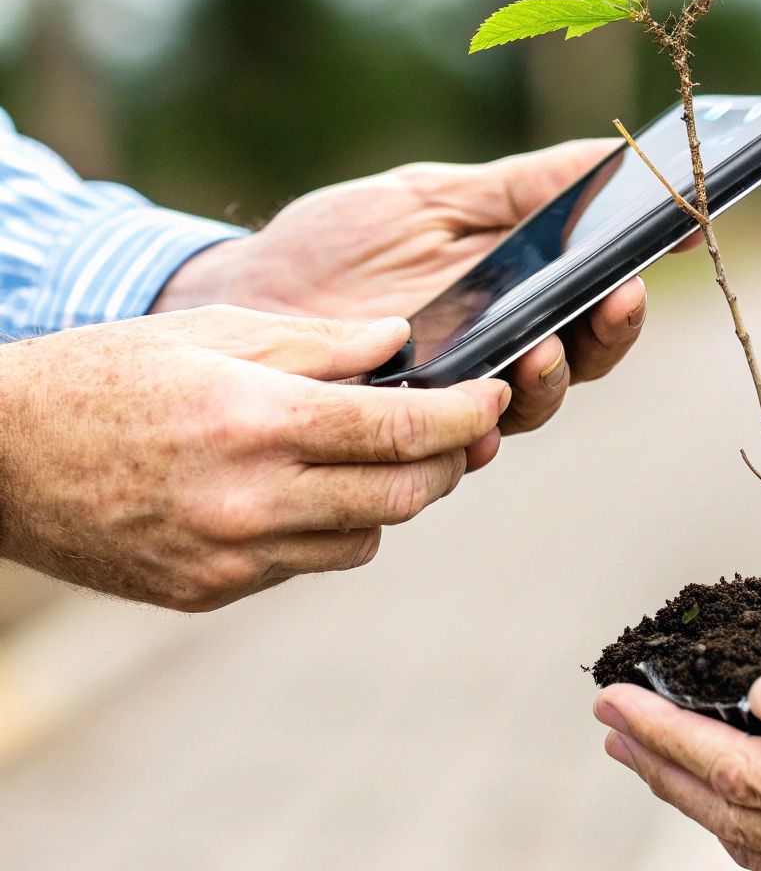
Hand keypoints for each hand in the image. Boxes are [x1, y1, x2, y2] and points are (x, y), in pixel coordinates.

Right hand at [0, 305, 508, 610]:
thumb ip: (320, 342)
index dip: (468, 414)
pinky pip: (304, 564)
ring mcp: (229, 555)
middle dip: (447, 462)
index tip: (496, 396)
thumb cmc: (105, 374)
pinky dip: (323, 530)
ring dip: (386, 499)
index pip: (405, 429)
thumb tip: (404, 341)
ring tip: (371, 457)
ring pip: (365, 539)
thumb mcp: (211, 330)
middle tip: (455, 433)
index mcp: (258, 421)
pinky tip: (300, 491)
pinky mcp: (208, 590)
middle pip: (403, 495)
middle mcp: (250, 499)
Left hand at [153, 140, 676, 433]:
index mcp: (522, 294)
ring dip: (551, 380)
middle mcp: (504, 352)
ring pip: (534, 405)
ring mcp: (460, 397)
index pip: (598, 299)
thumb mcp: (434, 196)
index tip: (664, 247)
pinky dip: (478, 436)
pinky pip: (460, 448)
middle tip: (615, 300)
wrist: (243, 297)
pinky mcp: (412, 434)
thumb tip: (616, 157)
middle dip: (610, 332)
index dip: (635, 279)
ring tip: (540, 349)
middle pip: (587, 357)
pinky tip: (481, 420)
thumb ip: (522, 187)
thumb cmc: (338, 243)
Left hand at [597, 638, 760, 870]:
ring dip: (699, 792)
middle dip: (664, 764)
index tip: (617, 696)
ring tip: (653, 749)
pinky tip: (737, 791)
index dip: (670, 733)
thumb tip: (757, 695)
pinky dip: (752, 819)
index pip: (740, 771)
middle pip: (736, 815)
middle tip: (610, 719)